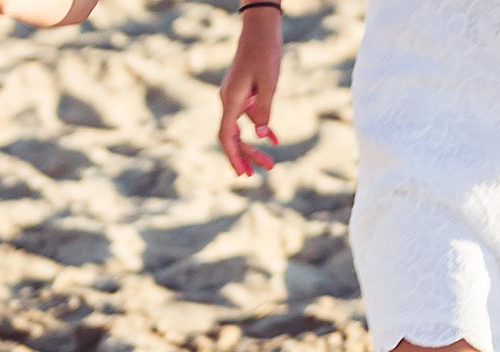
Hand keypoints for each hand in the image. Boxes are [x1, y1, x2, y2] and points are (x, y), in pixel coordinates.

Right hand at [219, 12, 281, 177]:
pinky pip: (249, 117)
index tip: (241, 173)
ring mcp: (235, 98)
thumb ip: (264, 109)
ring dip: (253, 147)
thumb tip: (260, 134)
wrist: (260, 31)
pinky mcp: (244, 94)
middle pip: (233, 137)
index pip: (226, 136)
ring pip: (241, 130)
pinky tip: (273, 140)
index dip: (233, 156)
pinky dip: (260, 129)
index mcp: (231, 101)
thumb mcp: (269, 83)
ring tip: (268, 163)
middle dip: (245, 156)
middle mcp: (229, 102)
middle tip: (260, 172)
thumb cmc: (264, 54)